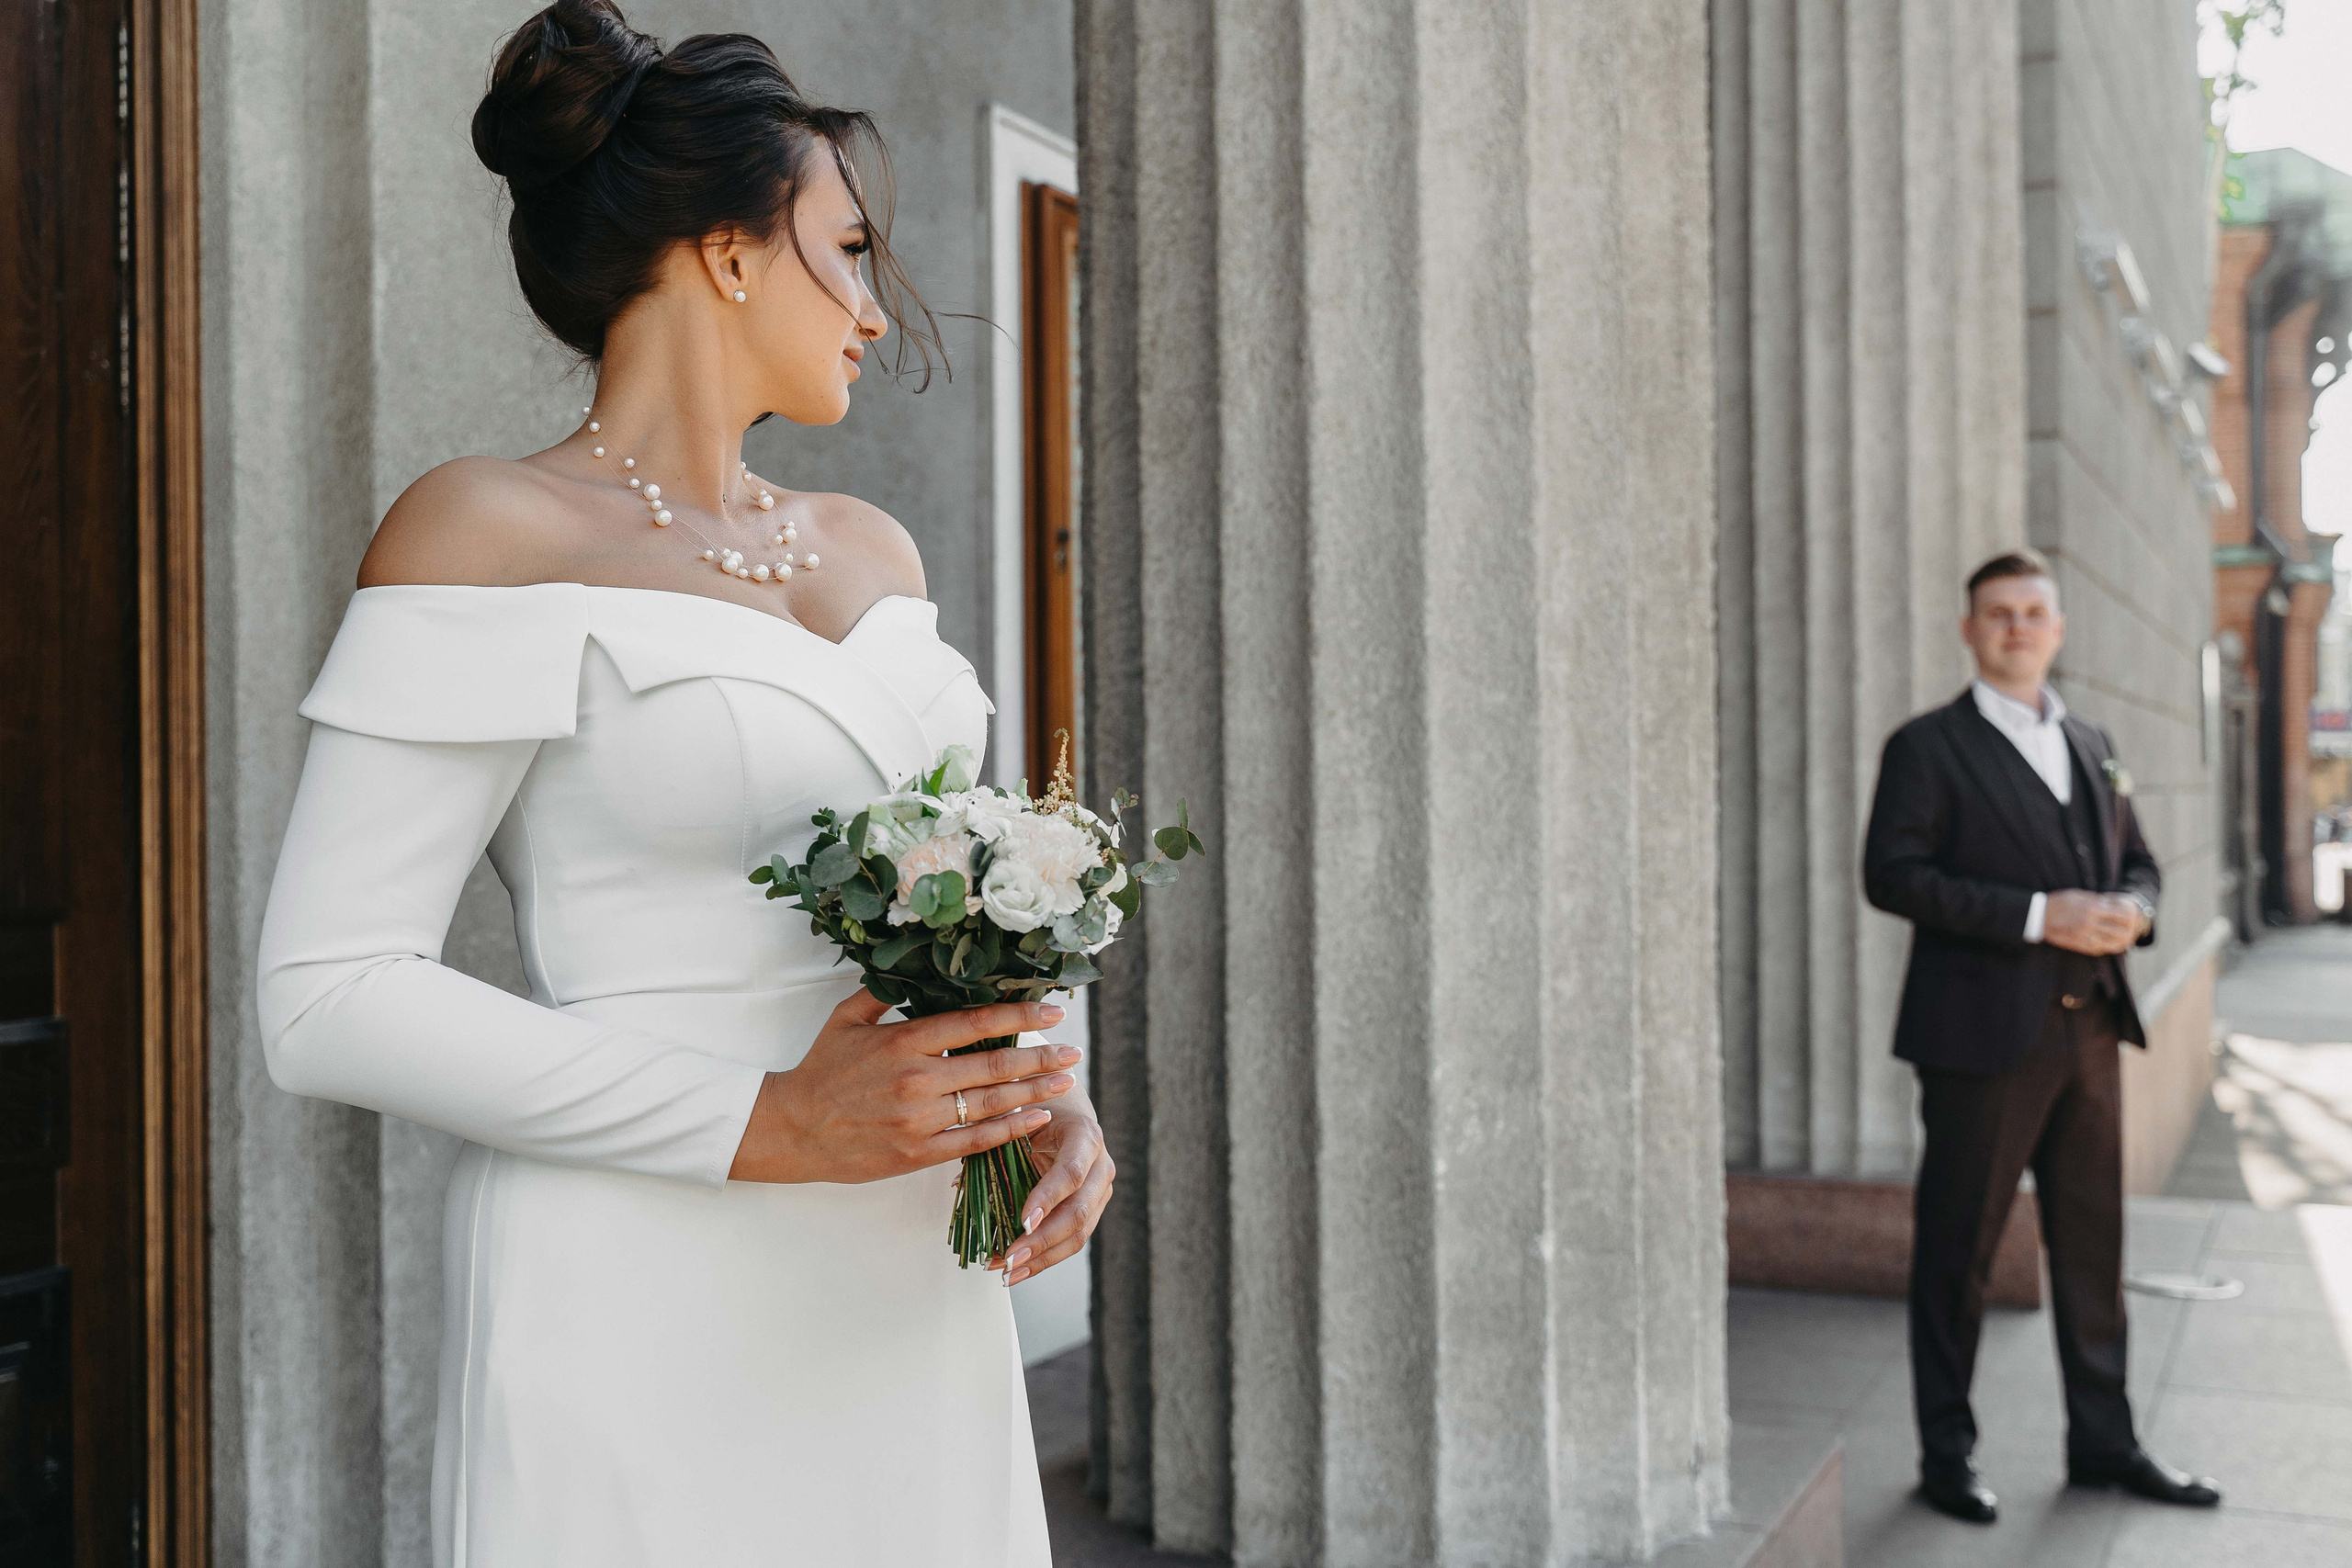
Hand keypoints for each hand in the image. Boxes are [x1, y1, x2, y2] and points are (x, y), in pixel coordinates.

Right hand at [727, 992, 1080, 1184]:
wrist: (792, 1128)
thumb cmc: (821, 1071)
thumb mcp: (846, 1019)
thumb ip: (884, 994)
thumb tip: (915, 969)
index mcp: (903, 1040)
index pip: (974, 1023)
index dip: (1019, 1016)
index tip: (1052, 1012)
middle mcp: (917, 1079)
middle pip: (994, 1066)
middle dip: (1040, 1057)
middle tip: (1073, 1050)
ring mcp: (919, 1119)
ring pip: (991, 1103)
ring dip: (1035, 1091)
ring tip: (1065, 1080)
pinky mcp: (917, 1153)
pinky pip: (973, 1140)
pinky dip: (1009, 1129)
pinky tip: (1036, 1118)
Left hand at [993, 1105, 1113, 1285]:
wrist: (1067, 1111)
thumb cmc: (1038, 1113)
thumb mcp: (1019, 1120)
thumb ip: (995, 1147)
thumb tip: (957, 1184)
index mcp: (1084, 1135)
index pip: (1071, 1173)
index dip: (1048, 1198)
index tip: (1024, 1222)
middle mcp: (1101, 1165)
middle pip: (1078, 1212)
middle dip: (1043, 1240)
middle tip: (1011, 1257)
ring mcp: (1100, 1191)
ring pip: (1079, 1234)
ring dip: (1042, 1258)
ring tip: (1008, 1271)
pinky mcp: (1093, 1209)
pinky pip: (1073, 1240)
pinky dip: (1044, 1258)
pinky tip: (1019, 1269)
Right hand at [2043, 890, 2141, 955]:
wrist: (2039, 915)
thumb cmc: (2059, 902)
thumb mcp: (2079, 895)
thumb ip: (2098, 900)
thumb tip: (2114, 904)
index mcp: (2092, 908)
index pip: (2120, 914)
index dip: (2130, 915)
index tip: (2133, 915)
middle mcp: (2090, 924)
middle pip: (2119, 931)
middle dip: (2129, 930)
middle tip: (2133, 929)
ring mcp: (2084, 936)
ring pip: (2111, 943)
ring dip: (2121, 942)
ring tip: (2125, 939)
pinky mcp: (2078, 945)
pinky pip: (2098, 949)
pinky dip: (2106, 947)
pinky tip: (2109, 944)